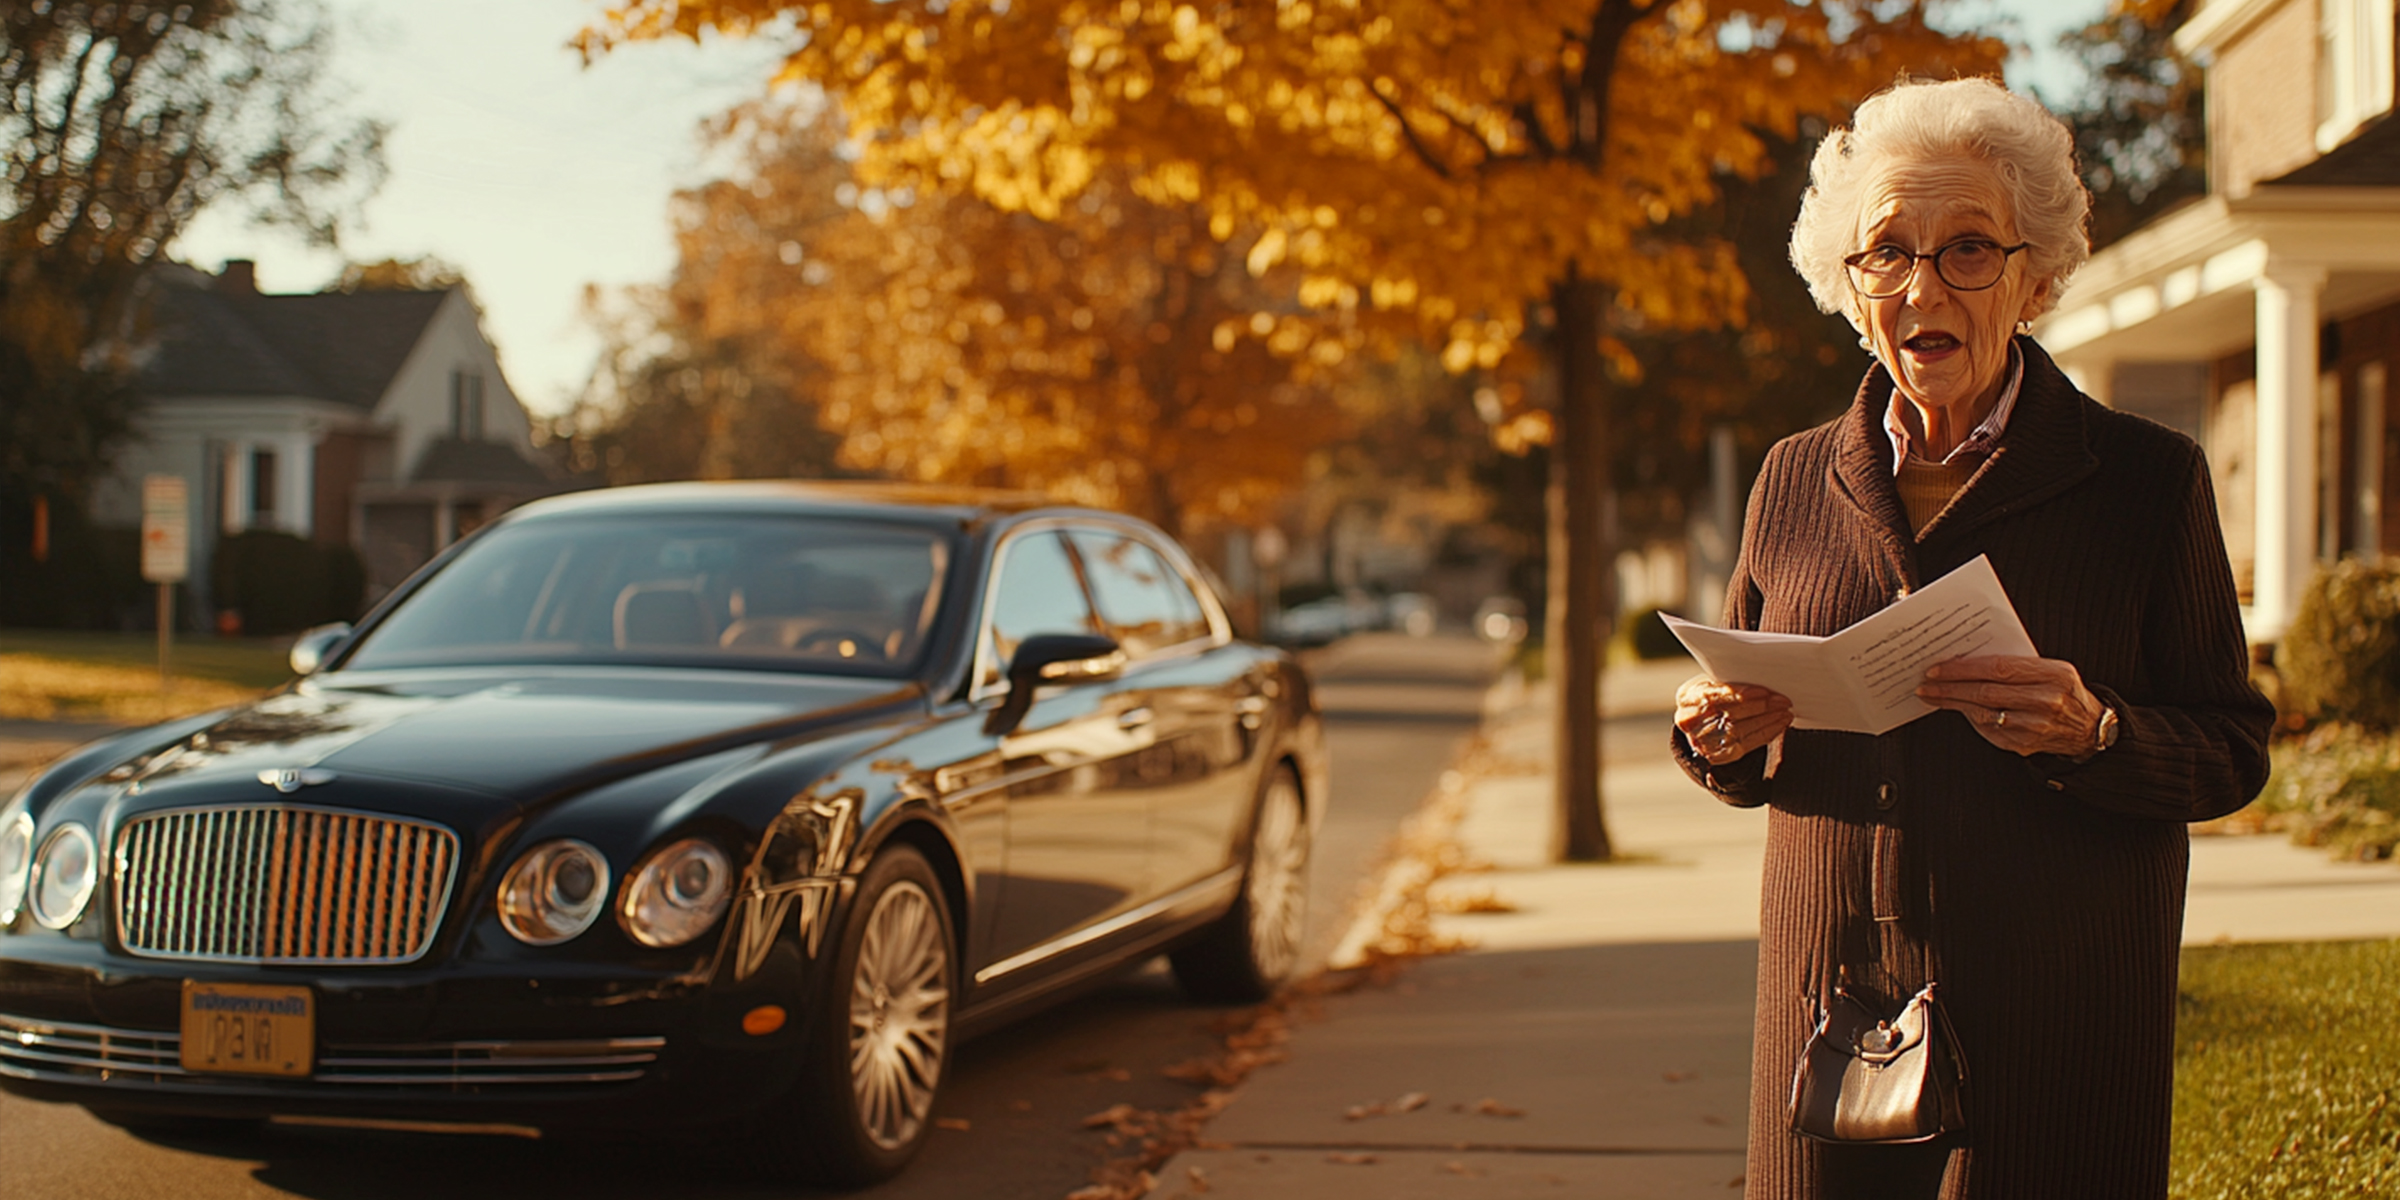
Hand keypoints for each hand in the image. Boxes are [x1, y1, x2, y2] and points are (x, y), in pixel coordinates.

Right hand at [1675, 675, 1792, 765]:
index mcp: (1687, 698)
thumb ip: (1728, 682)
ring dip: (1767, 720)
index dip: (1740, 694)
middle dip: (1759, 707)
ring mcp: (1702, 742)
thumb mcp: (1713, 686)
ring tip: (1785, 712)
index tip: (1764, 692)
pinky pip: (1745, 744)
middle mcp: (1689, 722)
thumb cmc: (1714, 699)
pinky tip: (1780, 724)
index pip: (1713, 696)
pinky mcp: (1717, 756)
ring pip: (1739, 730)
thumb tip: (1761, 676)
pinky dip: (1766, 733)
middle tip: (1782, 701)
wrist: (1703, 728)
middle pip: (1728, 713)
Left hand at [1916, 655, 2103, 757]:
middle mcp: (2047, 701)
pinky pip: (1988, 729)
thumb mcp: (2052, 669)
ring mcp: (2036, 726)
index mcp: (2054, 674)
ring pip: (1984, 713)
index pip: (1999, 668)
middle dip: (1951, 687)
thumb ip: (2018, 664)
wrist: (2088, 728)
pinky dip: (1968, 717)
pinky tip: (1955, 708)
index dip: (1965, 668)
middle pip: (1987, 692)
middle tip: (1927, 683)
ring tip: (1932, 695)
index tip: (1939, 667)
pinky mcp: (2025, 744)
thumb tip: (1968, 660)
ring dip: (1953, 704)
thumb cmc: (2063, 691)